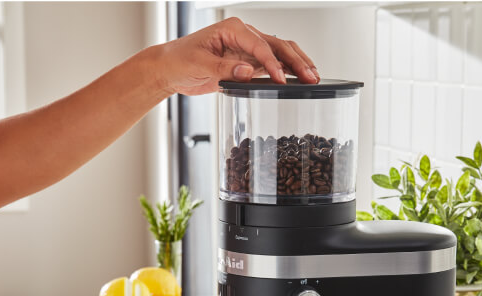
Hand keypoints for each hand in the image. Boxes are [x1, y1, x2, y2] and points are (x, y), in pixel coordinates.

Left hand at [156, 17, 318, 95]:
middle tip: (311, 76)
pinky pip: (271, 66)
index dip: (273, 63)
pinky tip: (298, 80)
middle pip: (278, 46)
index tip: (282, 79)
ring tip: (313, 77)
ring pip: (279, 53)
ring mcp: (247, 50)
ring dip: (296, 64)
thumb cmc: (179, 60)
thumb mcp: (199, 64)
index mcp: (233, 29)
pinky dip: (286, 72)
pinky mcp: (246, 64)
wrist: (169, 68)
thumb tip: (247, 72)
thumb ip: (223, 69)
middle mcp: (244, 36)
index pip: (260, 46)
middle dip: (296, 61)